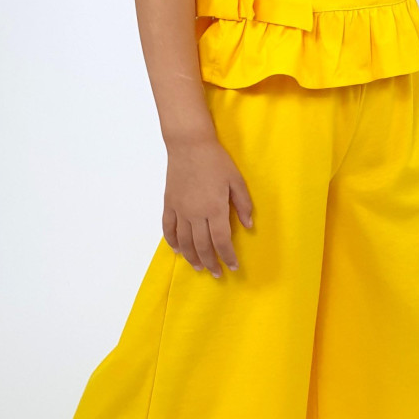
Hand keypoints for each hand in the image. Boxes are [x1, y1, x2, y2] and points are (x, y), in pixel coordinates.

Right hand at [162, 135, 253, 276]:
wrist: (189, 145)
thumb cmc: (216, 160)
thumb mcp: (236, 180)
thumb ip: (243, 204)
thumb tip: (249, 226)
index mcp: (214, 209)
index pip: (221, 241)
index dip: (227, 256)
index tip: (233, 267)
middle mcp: (195, 214)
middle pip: (202, 246)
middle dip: (211, 263)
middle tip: (217, 273)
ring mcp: (180, 210)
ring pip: (184, 242)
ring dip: (192, 258)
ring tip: (199, 267)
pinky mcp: (169, 204)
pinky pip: (169, 229)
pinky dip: (173, 242)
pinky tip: (178, 250)